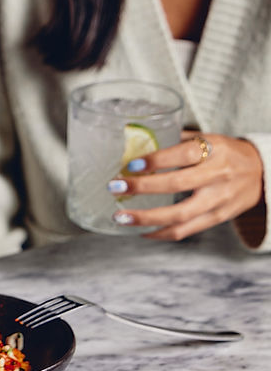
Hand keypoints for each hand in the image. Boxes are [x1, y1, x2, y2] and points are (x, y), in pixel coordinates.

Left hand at [110, 132, 264, 239]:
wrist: (263, 172)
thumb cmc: (224, 152)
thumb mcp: (207, 138)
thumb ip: (175, 140)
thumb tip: (131, 140)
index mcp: (216, 150)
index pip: (184, 154)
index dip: (156, 160)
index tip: (130, 165)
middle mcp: (219, 175)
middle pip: (178, 185)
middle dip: (143, 188)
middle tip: (115, 188)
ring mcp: (220, 199)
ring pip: (180, 214)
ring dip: (146, 218)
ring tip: (120, 217)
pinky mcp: (218, 217)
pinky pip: (186, 230)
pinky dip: (160, 232)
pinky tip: (140, 230)